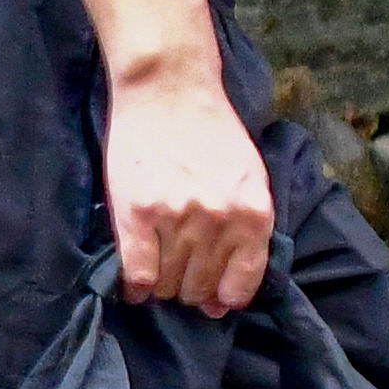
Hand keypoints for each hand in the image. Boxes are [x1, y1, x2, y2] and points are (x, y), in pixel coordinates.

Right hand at [102, 65, 275, 310]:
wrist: (168, 87)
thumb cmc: (210, 130)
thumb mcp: (248, 178)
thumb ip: (244, 236)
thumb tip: (224, 302)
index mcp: (254, 213)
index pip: (240, 286)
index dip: (222, 296)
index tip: (211, 294)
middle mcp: (220, 220)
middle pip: (200, 288)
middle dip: (189, 288)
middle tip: (178, 269)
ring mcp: (178, 217)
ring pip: (168, 285)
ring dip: (162, 284)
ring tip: (156, 264)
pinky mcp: (138, 213)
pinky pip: (137, 276)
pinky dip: (134, 288)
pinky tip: (133, 283)